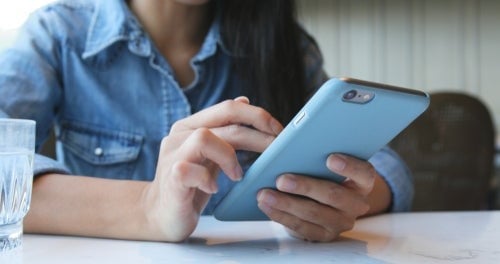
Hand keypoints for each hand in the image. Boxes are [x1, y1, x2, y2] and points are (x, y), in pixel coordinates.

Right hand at [142, 97, 282, 241]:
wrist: (161, 215)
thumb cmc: (190, 185)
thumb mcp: (210, 153)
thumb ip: (224, 129)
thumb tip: (244, 99)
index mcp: (191, 125)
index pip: (228, 107)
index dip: (257, 116)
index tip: (279, 131)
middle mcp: (180, 134)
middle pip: (224, 118)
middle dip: (257, 133)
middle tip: (276, 150)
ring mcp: (172, 154)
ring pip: (205, 137)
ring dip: (229, 156)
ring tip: (237, 175)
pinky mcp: (170, 177)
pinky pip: (190, 170)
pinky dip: (208, 180)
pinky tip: (213, 190)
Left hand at [257, 154, 389, 241]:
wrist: (322, 206)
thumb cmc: (322, 176)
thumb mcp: (325, 166)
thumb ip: (318, 158)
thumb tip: (294, 147)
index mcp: (362, 182)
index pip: (364, 173)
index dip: (349, 167)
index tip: (330, 158)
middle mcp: (356, 204)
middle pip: (334, 195)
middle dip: (305, 186)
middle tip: (281, 179)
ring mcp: (341, 222)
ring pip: (314, 213)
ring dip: (286, 203)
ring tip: (264, 194)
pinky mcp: (323, 235)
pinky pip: (301, 227)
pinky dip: (281, 215)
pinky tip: (266, 206)